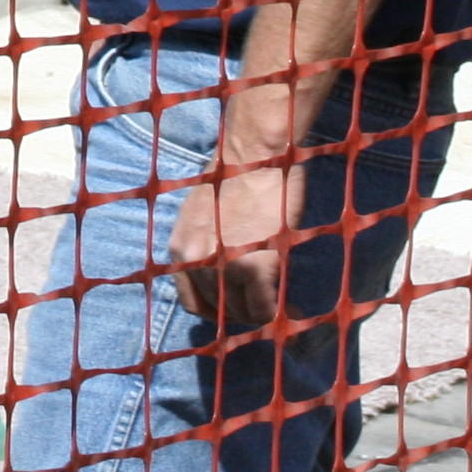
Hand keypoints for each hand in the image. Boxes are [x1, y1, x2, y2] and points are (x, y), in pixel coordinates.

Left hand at [170, 156, 300, 328]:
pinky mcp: (254, 267)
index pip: (191, 301)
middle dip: (243, 312)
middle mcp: (194, 260)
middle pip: (218, 310)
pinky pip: (264, 309)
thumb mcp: (203, 218)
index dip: (218, 310)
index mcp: (180, 248)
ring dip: (261, 312)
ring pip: (242, 313)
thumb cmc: (234, 181)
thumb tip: (221, 281)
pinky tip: (291, 306)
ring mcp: (223, 265)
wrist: (255, 157)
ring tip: (280, 302)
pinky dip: (278, 313)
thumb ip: (205, 249)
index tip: (238, 308)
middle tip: (265, 306)